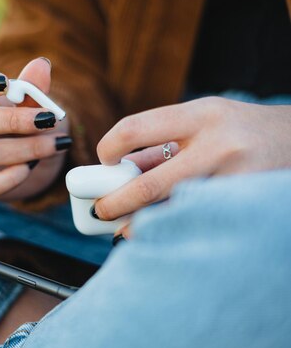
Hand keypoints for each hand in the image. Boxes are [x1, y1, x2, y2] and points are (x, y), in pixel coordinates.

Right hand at [0, 58, 70, 201]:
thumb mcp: (30, 103)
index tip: (3, 82)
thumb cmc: (23, 123)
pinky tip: (29, 169)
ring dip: (22, 149)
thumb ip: (32, 87)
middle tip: (47, 119)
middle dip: (10, 120)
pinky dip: (7, 179)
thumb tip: (41, 66)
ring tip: (55, 144)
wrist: (32, 159)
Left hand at [95, 96, 290, 227]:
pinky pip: (197, 224)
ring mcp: (235, 178)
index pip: (135, 128)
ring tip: (127, 229)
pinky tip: (165, 233)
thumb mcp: (202, 121)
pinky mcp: (247, 206)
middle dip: (116, 203)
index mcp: (199, 114)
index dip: (108, 149)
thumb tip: (119, 175)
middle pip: (151, 183)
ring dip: (143, 225)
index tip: (103, 165)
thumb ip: (164, 145)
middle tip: (101, 212)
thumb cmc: (241, 130)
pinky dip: (174, 230)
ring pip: (174, 212)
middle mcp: (217, 144)